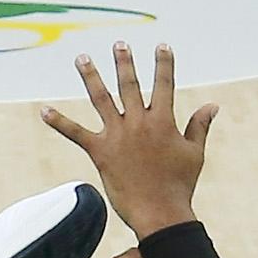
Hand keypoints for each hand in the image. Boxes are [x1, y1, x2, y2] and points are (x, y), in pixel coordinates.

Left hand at [40, 42, 216, 238]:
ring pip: (101, 99)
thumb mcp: (194, 153)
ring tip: (81, 58)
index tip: (162, 46)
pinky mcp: (100, 152)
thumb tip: (212, 105)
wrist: (161, 214)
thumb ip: (199, 126)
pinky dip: (59, 122)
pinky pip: (76, 133)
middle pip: (130, 85)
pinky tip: (44, 110)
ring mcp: (118, 136)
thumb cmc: (180, 185)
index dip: (164, 64)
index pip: (164, 85)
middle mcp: (139, 123)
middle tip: (119, 44)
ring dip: (91, 76)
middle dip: (125, 63)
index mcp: (163, 122)